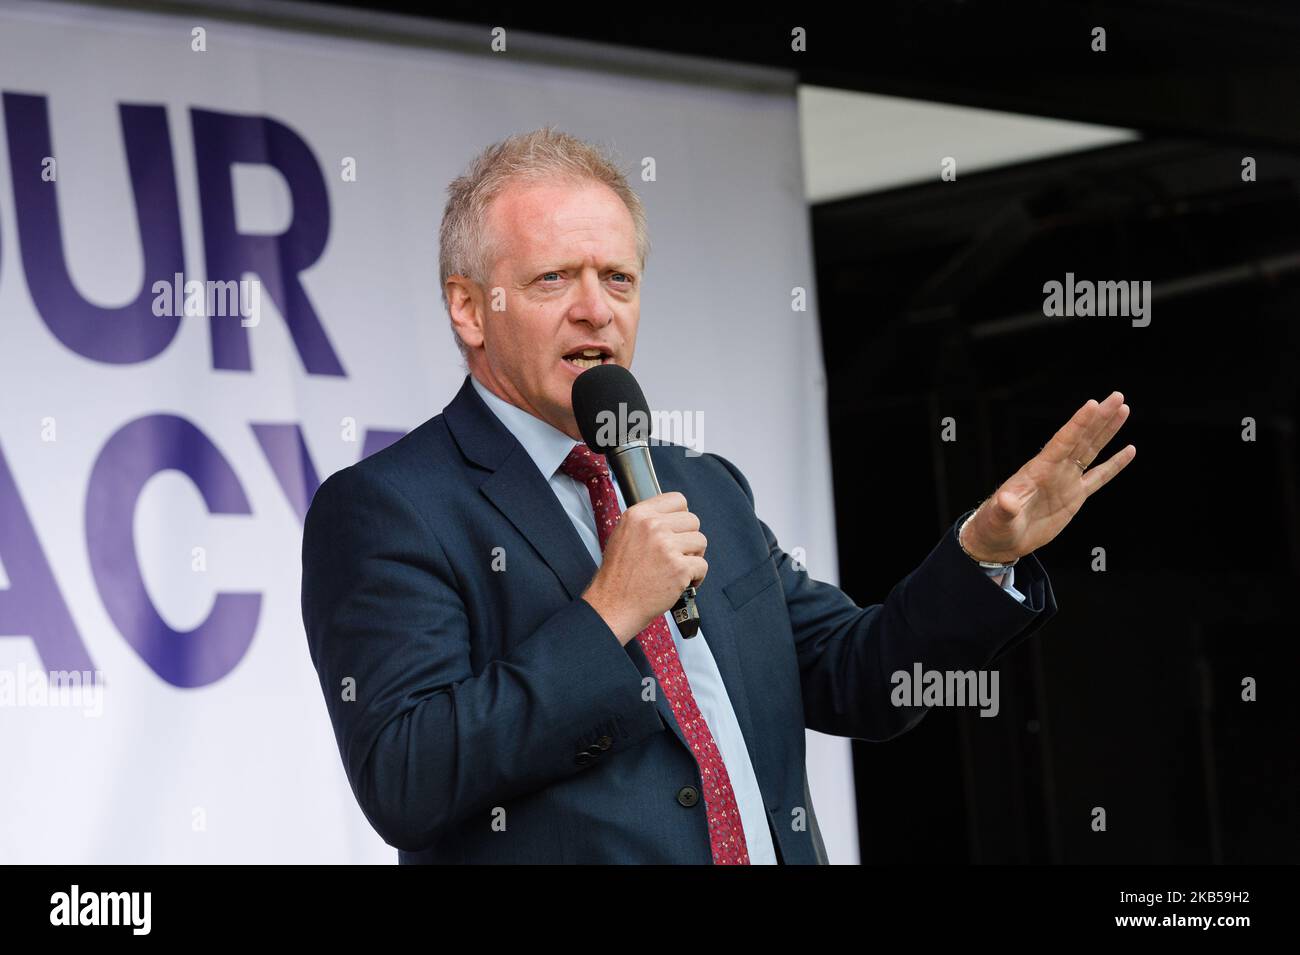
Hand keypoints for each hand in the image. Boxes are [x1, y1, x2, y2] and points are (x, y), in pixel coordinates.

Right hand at [581, 491, 707, 644]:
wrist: (614, 605)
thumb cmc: (619, 575)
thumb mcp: (623, 535)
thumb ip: (646, 522)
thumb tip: (673, 517)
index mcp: (638, 515)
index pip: (677, 500)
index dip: (681, 516)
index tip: (678, 530)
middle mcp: (652, 526)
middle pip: (693, 520)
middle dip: (689, 538)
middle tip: (678, 553)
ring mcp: (667, 547)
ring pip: (701, 541)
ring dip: (694, 556)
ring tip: (679, 568)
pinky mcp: (679, 568)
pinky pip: (702, 565)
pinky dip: (696, 577)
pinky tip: (682, 583)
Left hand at [960, 391, 1135, 561]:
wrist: (1001, 539)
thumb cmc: (996, 525)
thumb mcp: (999, 517)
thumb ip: (1005, 508)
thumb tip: (1006, 501)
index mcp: (1038, 470)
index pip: (1062, 442)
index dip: (1078, 424)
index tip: (1093, 404)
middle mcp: (1055, 469)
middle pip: (1082, 438)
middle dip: (1100, 418)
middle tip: (1117, 396)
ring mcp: (1066, 481)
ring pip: (1092, 450)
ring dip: (1107, 430)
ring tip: (1123, 409)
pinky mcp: (1074, 496)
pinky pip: (1099, 477)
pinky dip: (1115, 464)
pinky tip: (1129, 450)